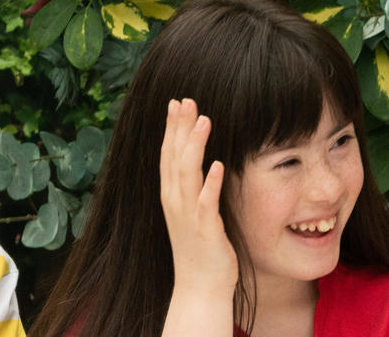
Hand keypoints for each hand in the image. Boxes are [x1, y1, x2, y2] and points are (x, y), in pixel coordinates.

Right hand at [158, 98, 236, 293]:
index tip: (177, 102)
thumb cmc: (201, 250)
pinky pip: (206, 204)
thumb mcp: (194, 213)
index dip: (172, 128)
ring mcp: (188, 216)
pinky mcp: (205, 230)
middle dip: (179, 128)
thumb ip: (196, 188)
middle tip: (186, 100)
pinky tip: (219, 165)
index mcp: (172, 197)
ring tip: (204, 120)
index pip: (168, 155)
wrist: (199, 288)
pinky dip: (211, 183)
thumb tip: (204, 165)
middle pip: (173, 157)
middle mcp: (175, 203)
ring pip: (187, 174)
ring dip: (194, 146)